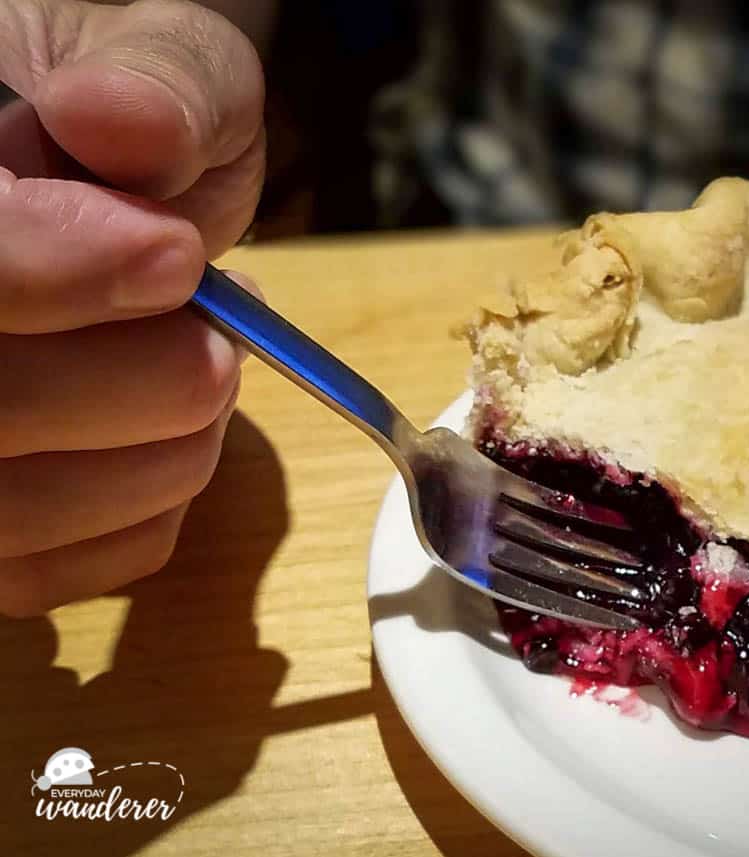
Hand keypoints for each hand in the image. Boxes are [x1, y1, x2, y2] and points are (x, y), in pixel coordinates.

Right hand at [0, 0, 265, 615]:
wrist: (117, 181)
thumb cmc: (134, 113)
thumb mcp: (162, 62)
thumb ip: (156, 84)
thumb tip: (117, 118)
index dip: (49, 271)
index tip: (176, 257)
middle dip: (132, 383)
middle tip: (221, 334)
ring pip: (6, 515)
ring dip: (157, 457)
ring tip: (213, 375)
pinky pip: (40, 576)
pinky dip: (143, 517)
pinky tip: (178, 443)